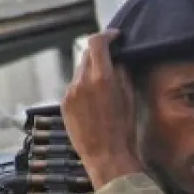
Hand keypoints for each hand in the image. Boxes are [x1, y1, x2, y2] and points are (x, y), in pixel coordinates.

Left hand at [61, 31, 143, 188]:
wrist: (106, 157)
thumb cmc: (123, 130)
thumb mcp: (129, 97)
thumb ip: (121, 72)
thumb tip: (117, 58)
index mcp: (101, 78)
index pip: (97, 42)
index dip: (106, 36)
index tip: (115, 38)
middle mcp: (81, 82)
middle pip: (87, 54)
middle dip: (99, 54)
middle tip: (110, 58)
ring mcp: (70, 93)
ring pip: (79, 71)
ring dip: (91, 71)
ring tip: (103, 85)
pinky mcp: (64, 104)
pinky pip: (74, 88)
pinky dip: (83, 88)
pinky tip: (93, 102)